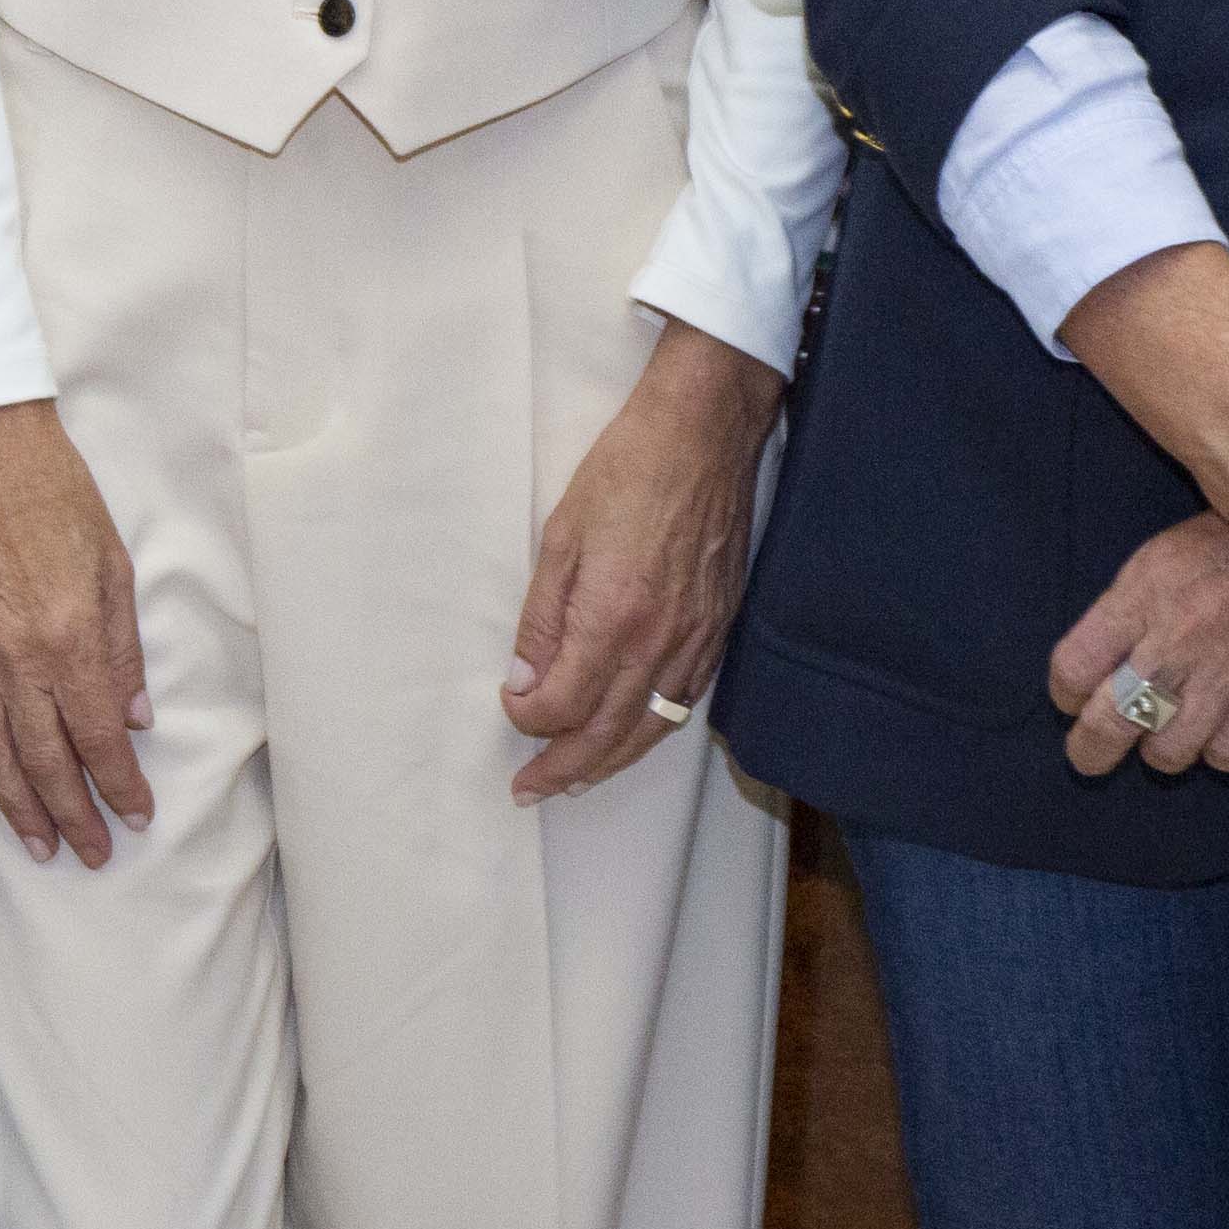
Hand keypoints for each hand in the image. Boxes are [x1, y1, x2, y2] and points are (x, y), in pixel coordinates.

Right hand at [0, 399, 155, 864]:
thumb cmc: (57, 498)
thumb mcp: (114, 569)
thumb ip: (122, 653)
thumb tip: (133, 722)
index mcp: (67, 638)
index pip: (96, 738)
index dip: (119, 785)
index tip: (137, 814)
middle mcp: (14, 658)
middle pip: (44, 760)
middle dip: (73, 815)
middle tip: (94, 853)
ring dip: (18, 806)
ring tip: (41, 843)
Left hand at [506, 320, 783, 800]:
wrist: (705, 436)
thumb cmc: (627, 472)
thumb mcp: (562, 535)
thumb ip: (543, 616)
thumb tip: (523, 680)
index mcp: (614, 618)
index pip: (564, 702)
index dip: (529, 719)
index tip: (509, 708)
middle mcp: (660, 643)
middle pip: (608, 733)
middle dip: (564, 769)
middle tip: (530, 792)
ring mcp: (697, 641)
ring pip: (651, 728)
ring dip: (608, 762)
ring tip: (575, 782)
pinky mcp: (720, 630)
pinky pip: (685, 703)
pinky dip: (652, 732)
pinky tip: (631, 736)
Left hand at [1044, 512, 1228, 778]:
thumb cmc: (1220, 552)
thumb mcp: (1156, 559)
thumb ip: (1121, 611)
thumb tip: (1091, 667)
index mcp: (1141, 597)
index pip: (1075, 667)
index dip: (1065, 693)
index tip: (1071, 698)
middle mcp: (1176, 641)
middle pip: (1111, 721)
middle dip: (1090, 748)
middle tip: (1089, 753)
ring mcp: (1224, 676)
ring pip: (1167, 751)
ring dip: (1157, 749)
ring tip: (1162, 734)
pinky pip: (1225, 755)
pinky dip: (1215, 751)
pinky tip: (1213, 731)